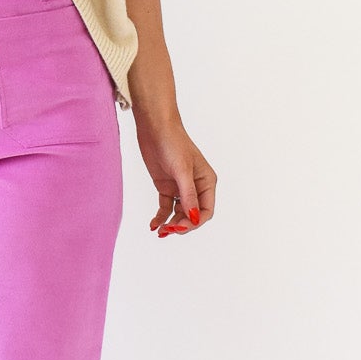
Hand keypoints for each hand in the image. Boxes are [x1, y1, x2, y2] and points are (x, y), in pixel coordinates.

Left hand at [133, 106, 216, 239]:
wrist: (154, 128)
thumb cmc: (173, 143)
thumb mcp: (182, 170)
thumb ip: (188, 195)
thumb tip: (194, 218)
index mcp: (207, 182)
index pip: (206, 211)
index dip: (195, 222)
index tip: (181, 227)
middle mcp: (196, 186)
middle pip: (192, 215)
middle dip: (182, 225)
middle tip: (168, 231)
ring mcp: (180, 187)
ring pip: (179, 213)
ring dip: (171, 224)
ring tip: (160, 231)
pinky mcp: (166, 187)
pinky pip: (166, 207)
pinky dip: (161, 217)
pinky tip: (153, 225)